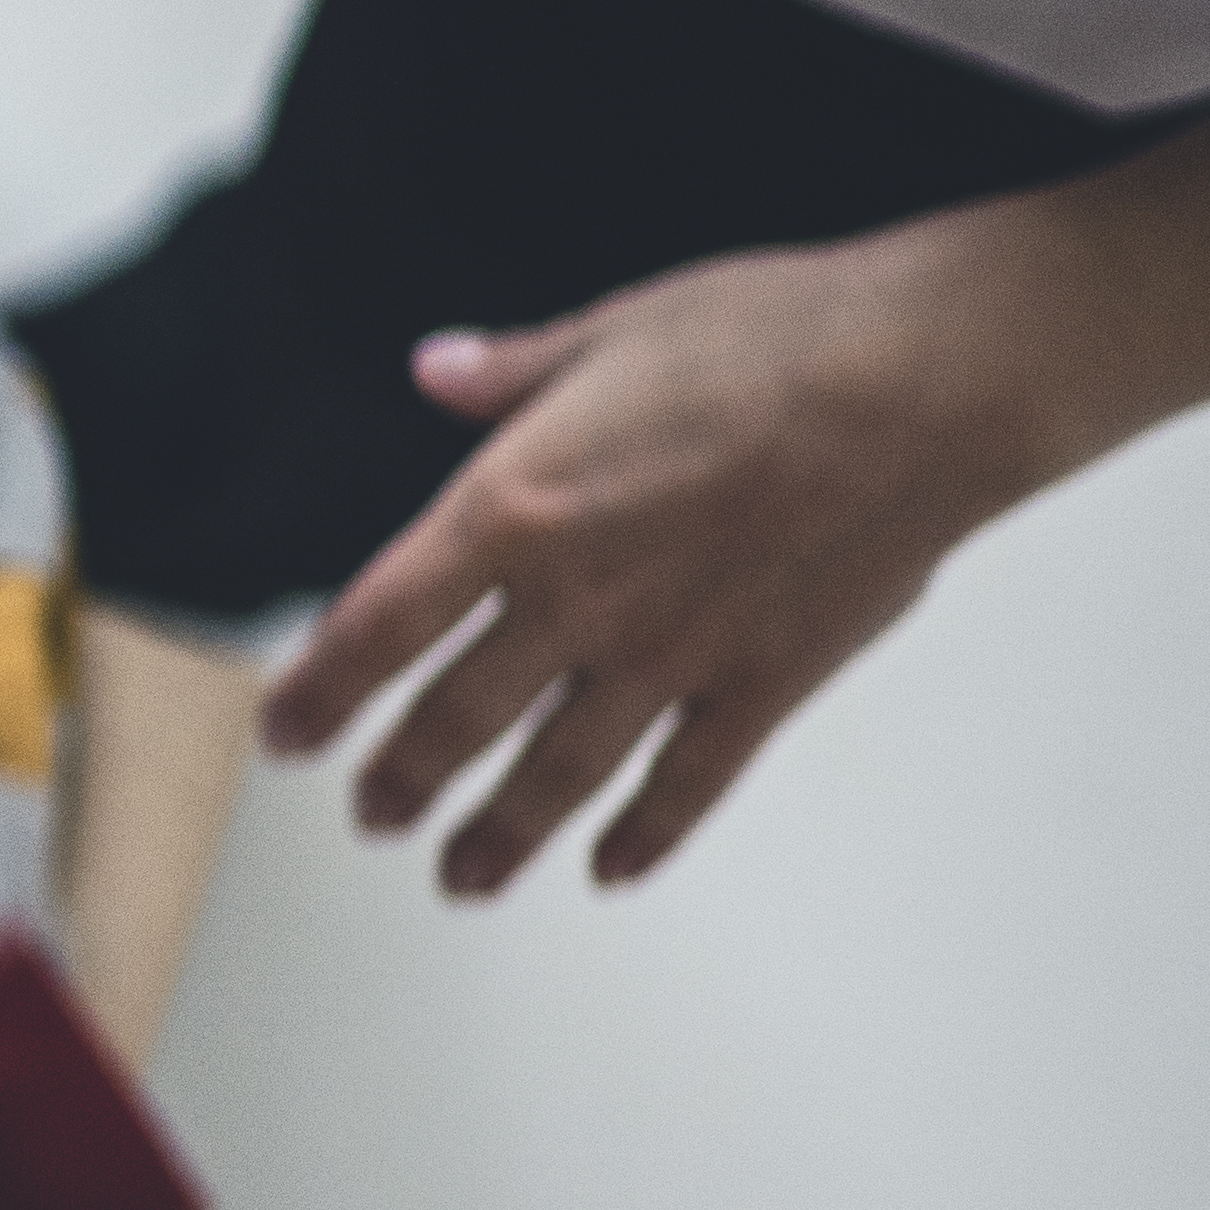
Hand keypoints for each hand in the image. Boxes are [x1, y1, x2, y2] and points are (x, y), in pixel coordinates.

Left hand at [257, 236, 1044, 892]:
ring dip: (501, 830)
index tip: (285, 733)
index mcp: (514, 509)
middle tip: (369, 818)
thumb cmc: (775, 339)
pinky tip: (611, 868)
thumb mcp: (611, 333)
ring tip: (460, 876)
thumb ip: (512, 371)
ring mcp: (672, 654)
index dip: (321, 688)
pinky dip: (646, 832)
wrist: (923, 384)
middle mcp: (578, 600)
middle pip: (456, 716)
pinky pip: (688, 782)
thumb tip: (438, 367)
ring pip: (558, 771)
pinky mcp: (765, 684)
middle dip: (402, 776)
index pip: (380, 624)